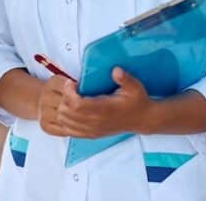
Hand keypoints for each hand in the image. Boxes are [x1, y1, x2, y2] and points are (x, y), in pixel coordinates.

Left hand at [39, 67, 156, 137]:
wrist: (142, 120)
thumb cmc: (137, 101)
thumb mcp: (135, 87)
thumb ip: (125, 78)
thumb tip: (116, 70)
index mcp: (104, 109)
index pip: (77, 104)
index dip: (70, 92)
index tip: (71, 82)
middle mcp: (96, 122)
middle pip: (67, 113)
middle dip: (64, 98)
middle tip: (69, 88)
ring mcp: (92, 130)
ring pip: (66, 122)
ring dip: (63, 109)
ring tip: (70, 98)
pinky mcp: (91, 135)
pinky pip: (70, 131)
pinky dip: (65, 121)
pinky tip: (70, 111)